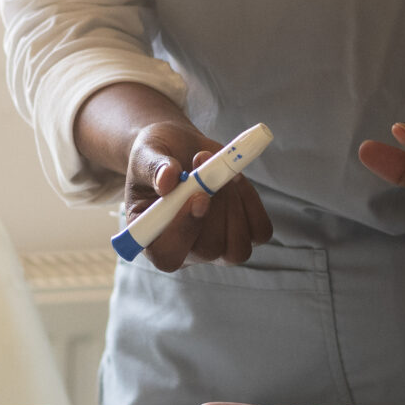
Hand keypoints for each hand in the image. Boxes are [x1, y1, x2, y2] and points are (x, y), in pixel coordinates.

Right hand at [124, 121, 272, 270]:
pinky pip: (258, 231)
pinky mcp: (241, 233)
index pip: (168, 257)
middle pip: (209, 251)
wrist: (179, 148)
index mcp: (152, 238)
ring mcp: (216, 246)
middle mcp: (185, 250)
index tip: (198, 198)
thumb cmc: (156, 157)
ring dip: (235, 206)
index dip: (185, 233)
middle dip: (217, 209)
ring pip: (238, 249)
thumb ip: (153, 168)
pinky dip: (252, 202)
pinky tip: (236, 178)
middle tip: (209, 169)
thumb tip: (167, 179)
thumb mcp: (146, 155)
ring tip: (219, 170)